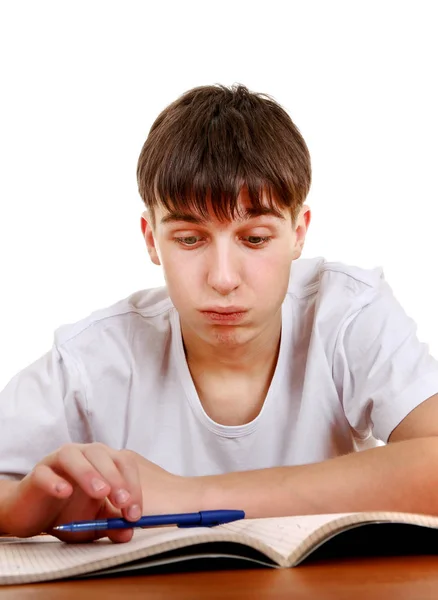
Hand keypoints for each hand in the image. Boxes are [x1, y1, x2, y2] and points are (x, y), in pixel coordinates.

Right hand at [2, 443, 142, 542]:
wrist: (32, 514)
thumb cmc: (68, 512)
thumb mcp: (94, 522)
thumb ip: (112, 524)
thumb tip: (128, 532)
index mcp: (102, 461)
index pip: (123, 463)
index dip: (133, 485)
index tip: (134, 513)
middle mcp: (82, 454)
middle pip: (101, 454)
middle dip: (115, 477)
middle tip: (122, 502)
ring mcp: (57, 461)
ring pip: (73, 456)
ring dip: (89, 473)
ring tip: (101, 493)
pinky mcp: (36, 474)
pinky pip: (45, 473)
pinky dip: (55, 481)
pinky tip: (64, 492)